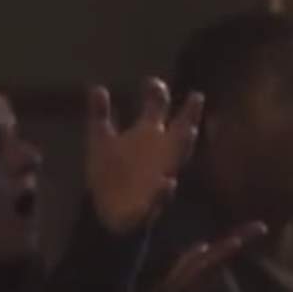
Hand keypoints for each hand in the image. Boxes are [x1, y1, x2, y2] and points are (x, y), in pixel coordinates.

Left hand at [85, 77, 203, 233]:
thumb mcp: (100, 139)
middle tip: (195, 96)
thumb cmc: (109, 171)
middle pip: (179, 129)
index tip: (151, 82)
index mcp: (147, 133)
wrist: (106, 210)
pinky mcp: (152, 201)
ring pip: (179, 159)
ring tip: (191, 131)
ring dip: (184, 147)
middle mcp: (159, 151)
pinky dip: (165, 190)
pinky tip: (168, 183)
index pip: (157, 107)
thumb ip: (100, 114)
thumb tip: (97, 87)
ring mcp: (160, 174)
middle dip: (187, 114)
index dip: (157, 93)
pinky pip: (161, 196)